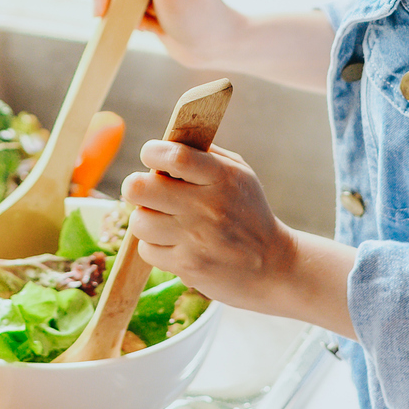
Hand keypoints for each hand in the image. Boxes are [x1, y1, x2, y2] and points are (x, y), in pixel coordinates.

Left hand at [120, 140, 293, 310]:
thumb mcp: (240, 174)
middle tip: (148, 191)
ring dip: (146, 219)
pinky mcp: (187, 266)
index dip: (152, 152)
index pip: (174, 156)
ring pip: (139, 221)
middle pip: (139, 188)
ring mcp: (195, 239)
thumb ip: (204, 154)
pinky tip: (175, 243)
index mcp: (221, 177)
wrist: (273, 266)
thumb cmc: (249, 213)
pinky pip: (147, 250)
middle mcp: (206, 207)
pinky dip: (155, 246)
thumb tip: (166, 141)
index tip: (151, 156)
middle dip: (135, 186)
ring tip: (165, 220)